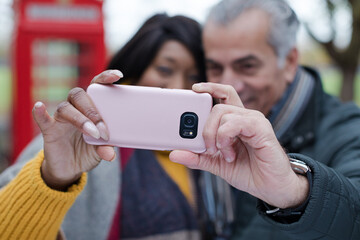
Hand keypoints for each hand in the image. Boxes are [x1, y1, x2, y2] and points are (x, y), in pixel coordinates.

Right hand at [32, 70, 122, 190]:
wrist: (71, 169)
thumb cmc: (89, 151)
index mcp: (91, 107)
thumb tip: (110, 154)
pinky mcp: (49, 131)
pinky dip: (40, 113)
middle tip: (104, 130)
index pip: (96, 86)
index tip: (118, 76)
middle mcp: (75, 108)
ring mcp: (61, 119)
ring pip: (66, 108)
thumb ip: (106, 147)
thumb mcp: (101, 150)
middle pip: (80, 96)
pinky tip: (40, 106)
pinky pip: (42, 119)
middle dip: (93, 112)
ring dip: (80, 120)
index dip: (105, 78)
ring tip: (93, 134)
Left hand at [170, 83, 308, 207]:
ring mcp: (253, 121)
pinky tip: (229, 153)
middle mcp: (245, 117)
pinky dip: (225, 137)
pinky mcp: (261, 128)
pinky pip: (235, 122)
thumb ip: (197, 157)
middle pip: (217, 105)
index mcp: (235, 121)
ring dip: (214, 135)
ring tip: (222, 154)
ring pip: (223, 112)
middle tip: (207, 147)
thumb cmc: (249, 172)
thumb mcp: (216, 164)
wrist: (271, 188)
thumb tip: (174, 154)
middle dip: (204, 127)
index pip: (222, 95)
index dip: (209, 88)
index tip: (193, 89)